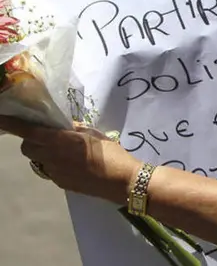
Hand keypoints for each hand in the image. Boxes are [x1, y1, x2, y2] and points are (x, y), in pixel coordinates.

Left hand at [0, 116, 140, 204]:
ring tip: (64, 150)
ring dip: (43, 152)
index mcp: (59, 141)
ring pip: (38, 159)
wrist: (120, 181)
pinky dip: (55, 163)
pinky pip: (50, 170)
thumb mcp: (95, 134)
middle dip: (31, 140)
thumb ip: (76, 129)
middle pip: (27, 148)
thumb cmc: (111, 153)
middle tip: (47, 135)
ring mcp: (54, 172)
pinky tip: (74, 163)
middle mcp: (51, 157)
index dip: (11, 124)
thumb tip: (65, 127)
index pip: (27, 131)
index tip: (1, 118)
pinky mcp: (61, 183)